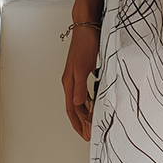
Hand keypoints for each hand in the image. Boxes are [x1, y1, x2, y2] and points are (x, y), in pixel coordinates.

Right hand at [61, 25, 99, 140]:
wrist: (87, 27)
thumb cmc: (85, 43)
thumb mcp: (83, 66)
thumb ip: (80, 86)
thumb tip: (78, 103)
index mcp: (69, 82)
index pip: (72, 109)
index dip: (78, 123)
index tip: (85, 135)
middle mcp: (71, 81)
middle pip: (74, 108)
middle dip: (80, 123)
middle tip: (87, 135)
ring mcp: (76, 77)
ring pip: (78, 101)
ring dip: (83, 114)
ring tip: (90, 125)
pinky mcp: (82, 72)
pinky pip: (83, 93)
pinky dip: (87, 103)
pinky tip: (93, 105)